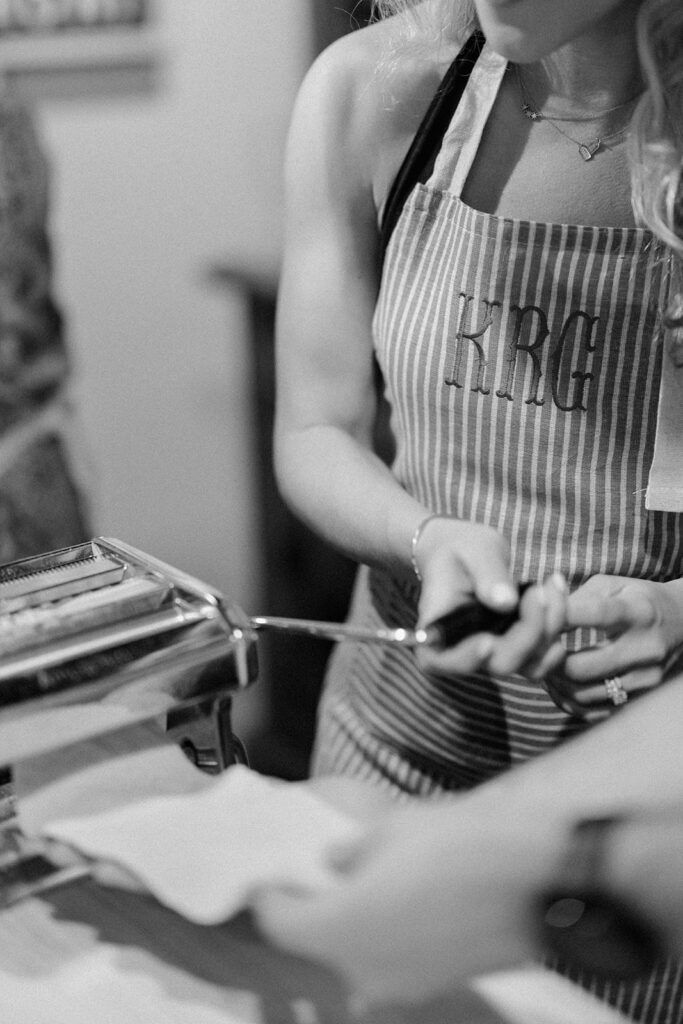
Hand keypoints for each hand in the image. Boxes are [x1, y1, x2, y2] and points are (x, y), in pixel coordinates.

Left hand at [253, 793, 550, 1007]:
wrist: (539, 878)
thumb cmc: (467, 848)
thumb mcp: (393, 829)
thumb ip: (350, 851)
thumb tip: (334, 860)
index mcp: (342, 926)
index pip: (279, 923)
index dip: (272, 897)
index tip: (274, 878)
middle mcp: (364, 969)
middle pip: (317, 942)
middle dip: (317, 907)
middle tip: (323, 872)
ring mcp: (403, 985)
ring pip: (356, 955)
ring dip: (354, 923)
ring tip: (374, 881)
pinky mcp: (436, 986)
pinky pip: (393, 964)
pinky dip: (389, 938)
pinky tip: (409, 902)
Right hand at [412, 517, 566, 678]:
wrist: (468, 554)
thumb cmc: (461, 548)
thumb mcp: (472, 550)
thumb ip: (487, 573)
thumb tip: (506, 602)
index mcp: (435, 631)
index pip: (442, 660)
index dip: (466, 659)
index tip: (487, 642)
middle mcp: (464, 651)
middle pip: (500, 663)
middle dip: (529, 631)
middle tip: (538, 590)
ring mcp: (494, 654)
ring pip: (530, 662)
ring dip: (550, 627)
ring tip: (552, 582)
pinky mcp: (518, 649)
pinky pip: (545, 651)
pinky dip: (558, 623)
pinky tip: (556, 588)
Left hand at [540, 575, 682, 714]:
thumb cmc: (637, 600)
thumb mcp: (613, 585)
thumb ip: (578, 597)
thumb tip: (541, 610)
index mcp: (639, 612)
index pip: (596, 615)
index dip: (559, 617)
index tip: (534, 617)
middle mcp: (645, 649)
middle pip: (581, 666)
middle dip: (548, 661)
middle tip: (531, 651)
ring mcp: (645, 679)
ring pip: (583, 693)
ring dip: (554, 683)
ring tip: (543, 666)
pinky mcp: (641, 699)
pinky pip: (593, 710)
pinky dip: (568, 700)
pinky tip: (559, 683)